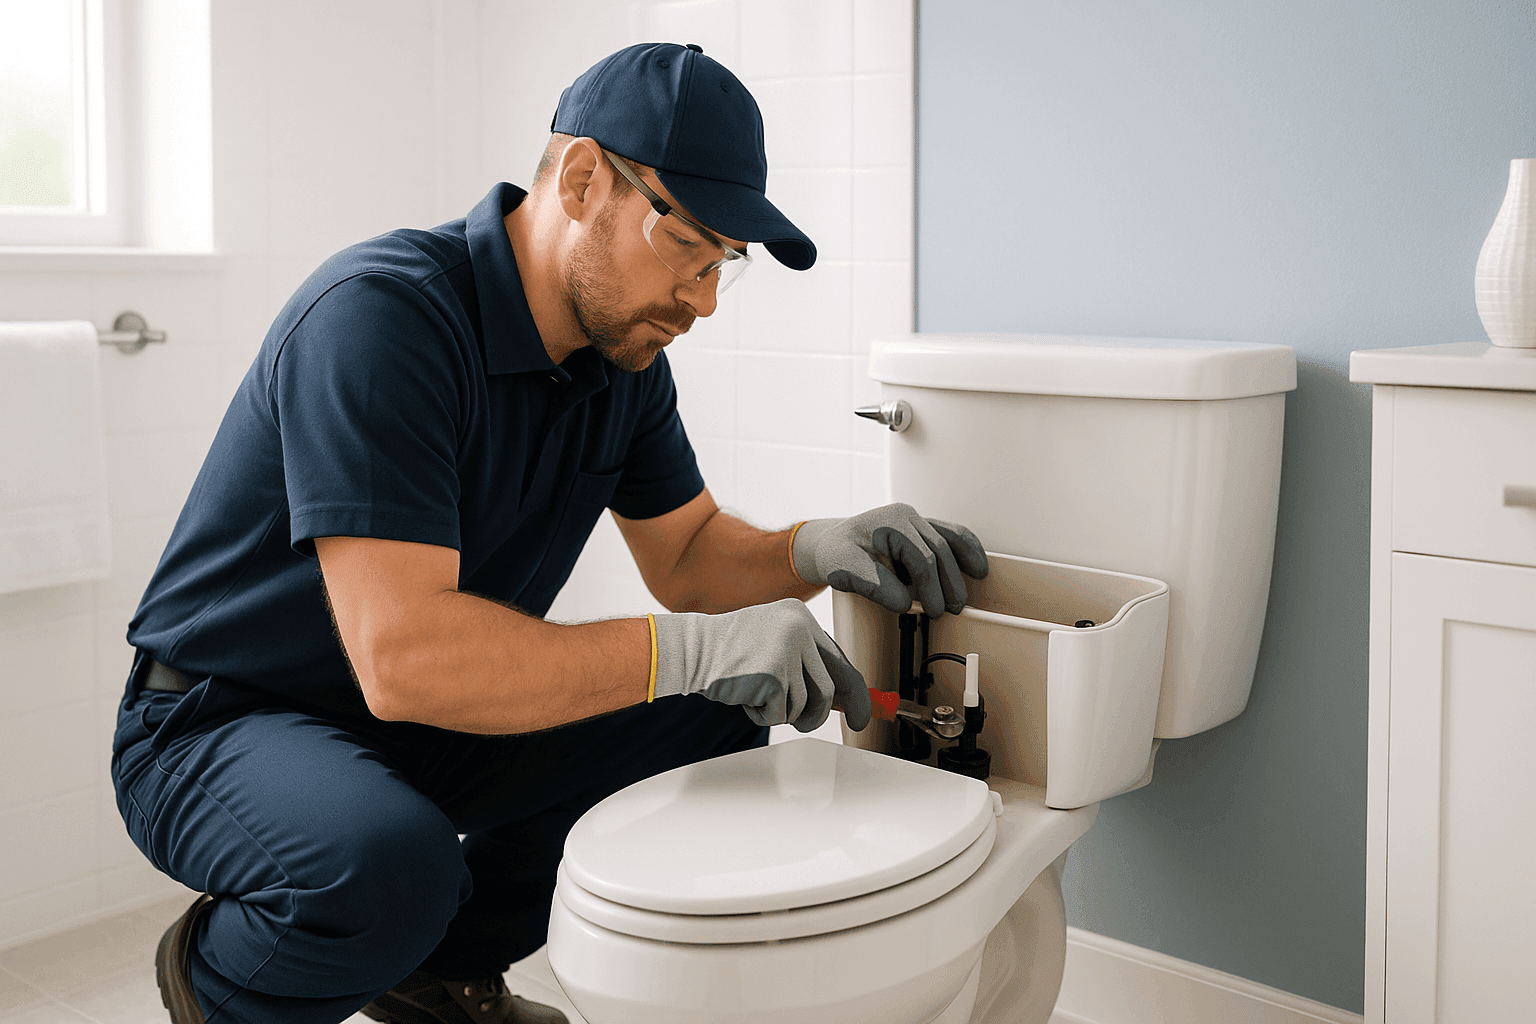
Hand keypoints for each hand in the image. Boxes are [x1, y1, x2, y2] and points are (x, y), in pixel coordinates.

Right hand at [652, 599, 871, 731]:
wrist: (690, 650)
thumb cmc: (728, 652)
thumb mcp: (772, 643)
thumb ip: (804, 663)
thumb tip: (843, 698)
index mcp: (801, 617)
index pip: (838, 660)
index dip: (854, 692)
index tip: (862, 715)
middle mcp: (799, 628)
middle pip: (827, 688)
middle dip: (820, 715)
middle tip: (808, 726)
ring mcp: (787, 650)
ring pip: (804, 705)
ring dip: (782, 713)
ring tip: (757, 698)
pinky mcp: (773, 674)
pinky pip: (780, 713)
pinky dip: (763, 715)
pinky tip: (745, 698)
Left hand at [791, 503, 988, 616]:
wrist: (831, 543)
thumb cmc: (836, 554)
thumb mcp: (845, 571)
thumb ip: (874, 586)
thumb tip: (905, 602)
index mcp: (891, 522)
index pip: (921, 557)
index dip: (931, 587)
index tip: (933, 611)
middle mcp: (906, 516)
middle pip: (939, 550)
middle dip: (949, 583)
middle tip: (951, 609)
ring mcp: (916, 520)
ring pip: (950, 539)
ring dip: (963, 566)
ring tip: (965, 593)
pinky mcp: (921, 527)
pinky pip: (951, 533)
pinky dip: (966, 549)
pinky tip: (976, 566)